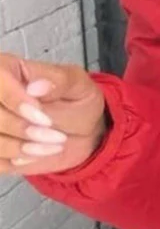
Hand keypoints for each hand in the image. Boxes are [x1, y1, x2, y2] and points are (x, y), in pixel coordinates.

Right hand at [0, 53, 106, 176]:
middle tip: (56, 135)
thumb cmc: (77, 103)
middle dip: (21, 128)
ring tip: (53, 145)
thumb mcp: (79, 86)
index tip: (43, 117)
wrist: (82, 134)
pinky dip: (16, 159)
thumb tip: (35, 86)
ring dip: (21, 147)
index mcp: (8, 69)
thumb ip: (60, 81)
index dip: (15, 100)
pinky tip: (37, 154)